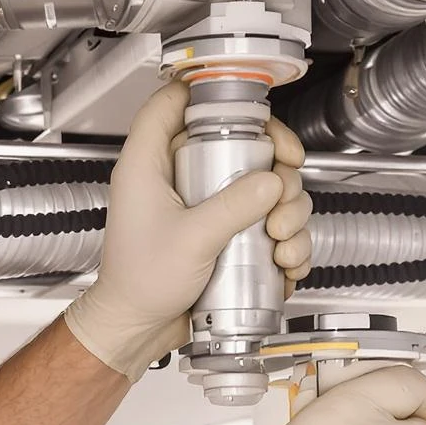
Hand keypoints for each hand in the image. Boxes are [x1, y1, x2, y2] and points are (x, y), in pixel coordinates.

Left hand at [63, 81, 313, 378]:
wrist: (137, 329)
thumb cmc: (140, 284)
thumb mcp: (190, 239)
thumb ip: (234, 206)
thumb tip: (272, 183)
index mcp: (153, 163)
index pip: (177, 101)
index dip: (215, 95)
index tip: (253, 113)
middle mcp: (179, 178)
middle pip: (241, 145)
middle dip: (276, 173)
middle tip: (282, 200)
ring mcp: (205, 206)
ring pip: (263, 188)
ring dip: (288, 214)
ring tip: (281, 244)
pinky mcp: (223, 235)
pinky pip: (266, 225)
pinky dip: (284, 243)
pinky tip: (284, 264)